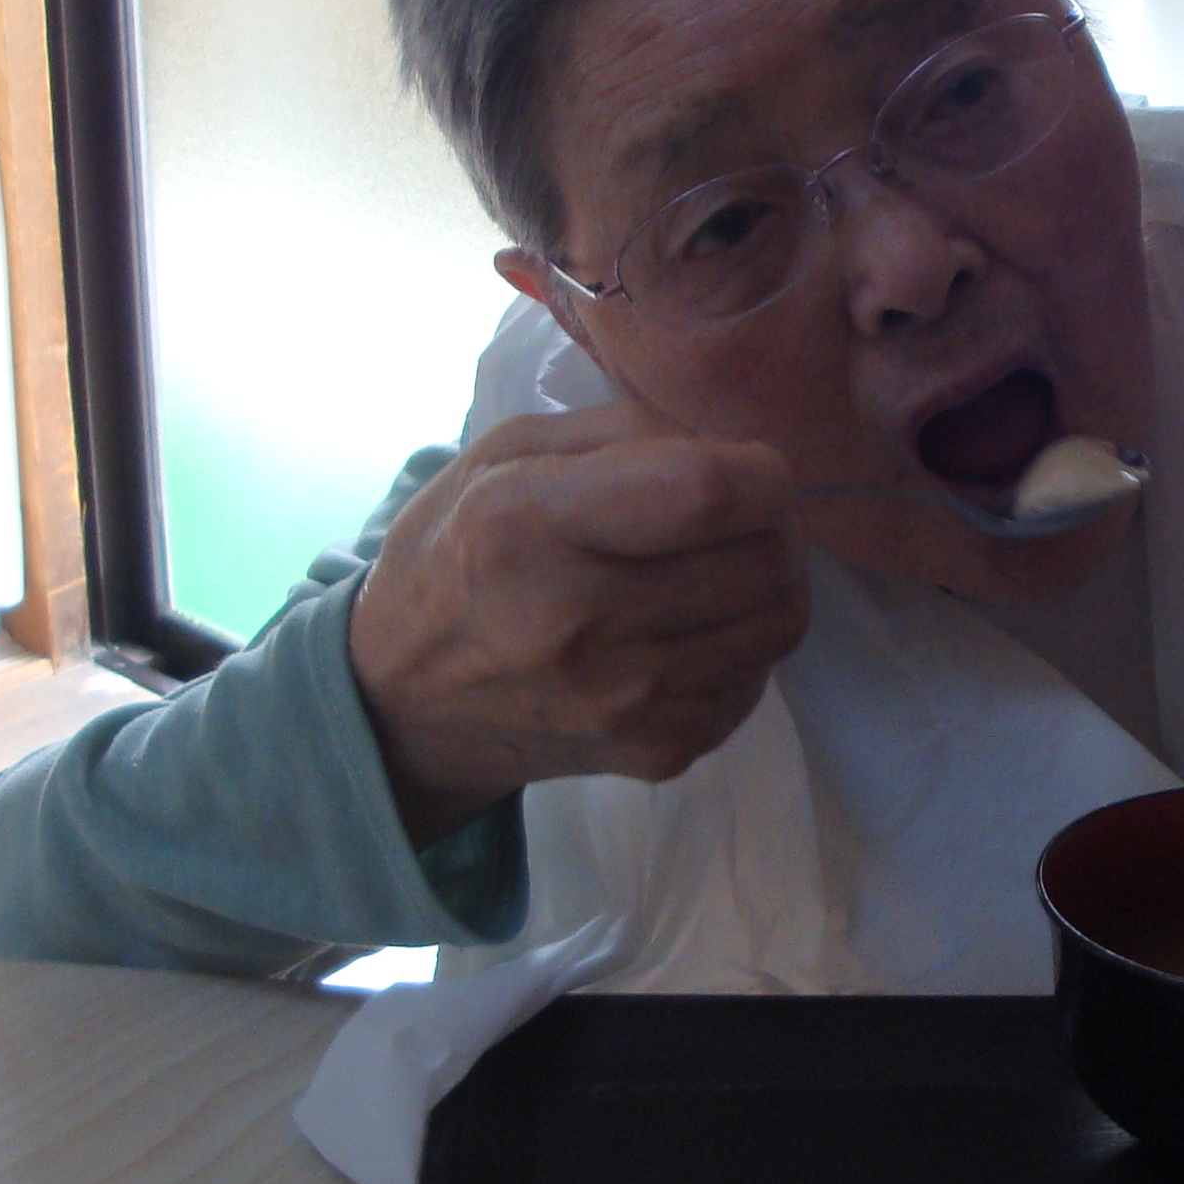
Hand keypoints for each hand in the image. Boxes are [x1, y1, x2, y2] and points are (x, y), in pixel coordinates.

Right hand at [348, 406, 809, 844]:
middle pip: (762, 558)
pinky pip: (756, 683)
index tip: (747, 467)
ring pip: (779, 623)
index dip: (758, 470)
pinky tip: (693, 631)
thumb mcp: (503, 457)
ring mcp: (621, 701)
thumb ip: (625, 431)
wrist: (404, 704)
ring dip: (770, 584)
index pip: (707, 490)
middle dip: (772, 524)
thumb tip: (736, 448)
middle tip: (734, 518)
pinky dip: (744, 648)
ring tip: (720, 568)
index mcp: (527, 524)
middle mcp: (576, 621)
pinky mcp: (654, 752)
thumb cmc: (457, 555)